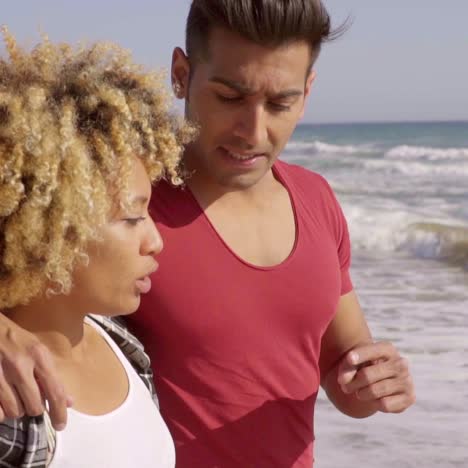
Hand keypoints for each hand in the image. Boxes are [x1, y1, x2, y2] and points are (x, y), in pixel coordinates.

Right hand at [0, 315, 72, 429]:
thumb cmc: (16, 340)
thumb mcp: (38, 351)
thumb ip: (53, 376)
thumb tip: (69, 401)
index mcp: (39, 356)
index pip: (55, 391)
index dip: (59, 412)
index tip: (60, 424)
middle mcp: (21, 365)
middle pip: (35, 406)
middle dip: (35, 408)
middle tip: (31, 399)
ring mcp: (1, 374)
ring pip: (15, 411)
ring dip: (17, 409)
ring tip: (16, 395)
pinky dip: (2, 411)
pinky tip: (4, 399)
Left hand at [337, 341, 414, 412]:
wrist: (381, 381)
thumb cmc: (364, 365)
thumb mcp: (354, 361)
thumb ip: (347, 367)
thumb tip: (343, 381)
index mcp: (387, 349)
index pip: (372, 351)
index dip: (360, 355)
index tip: (349, 359)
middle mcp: (400, 363)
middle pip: (367, 375)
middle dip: (352, 383)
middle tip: (345, 387)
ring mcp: (407, 380)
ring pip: (374, 391)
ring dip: (361, 394)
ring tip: (359, 393)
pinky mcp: (409, 397)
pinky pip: (385, 404)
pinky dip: (375, 404)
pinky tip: (375, 399)